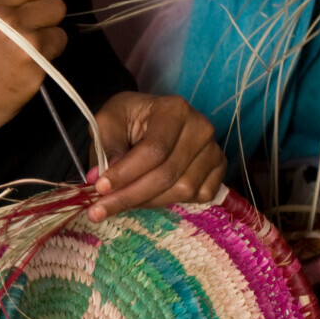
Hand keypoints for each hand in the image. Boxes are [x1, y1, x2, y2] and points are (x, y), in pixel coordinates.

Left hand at [86, 91, 224, 220]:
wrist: (149, 118)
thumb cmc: (128, 118)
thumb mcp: (107, 122)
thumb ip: (106, 148)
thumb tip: (102, 179)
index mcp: (174, 109)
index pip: (153, 150)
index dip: (126, 173)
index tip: (100, 188)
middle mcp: (200, 128)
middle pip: (167, 174)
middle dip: (131, 195)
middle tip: (100, 209)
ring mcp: (213, 149)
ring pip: (182, 189)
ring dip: (147, 202)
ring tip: (120, 203)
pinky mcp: (218, 169)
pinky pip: (198, 196)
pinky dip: (170, 201)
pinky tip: (148, 197)